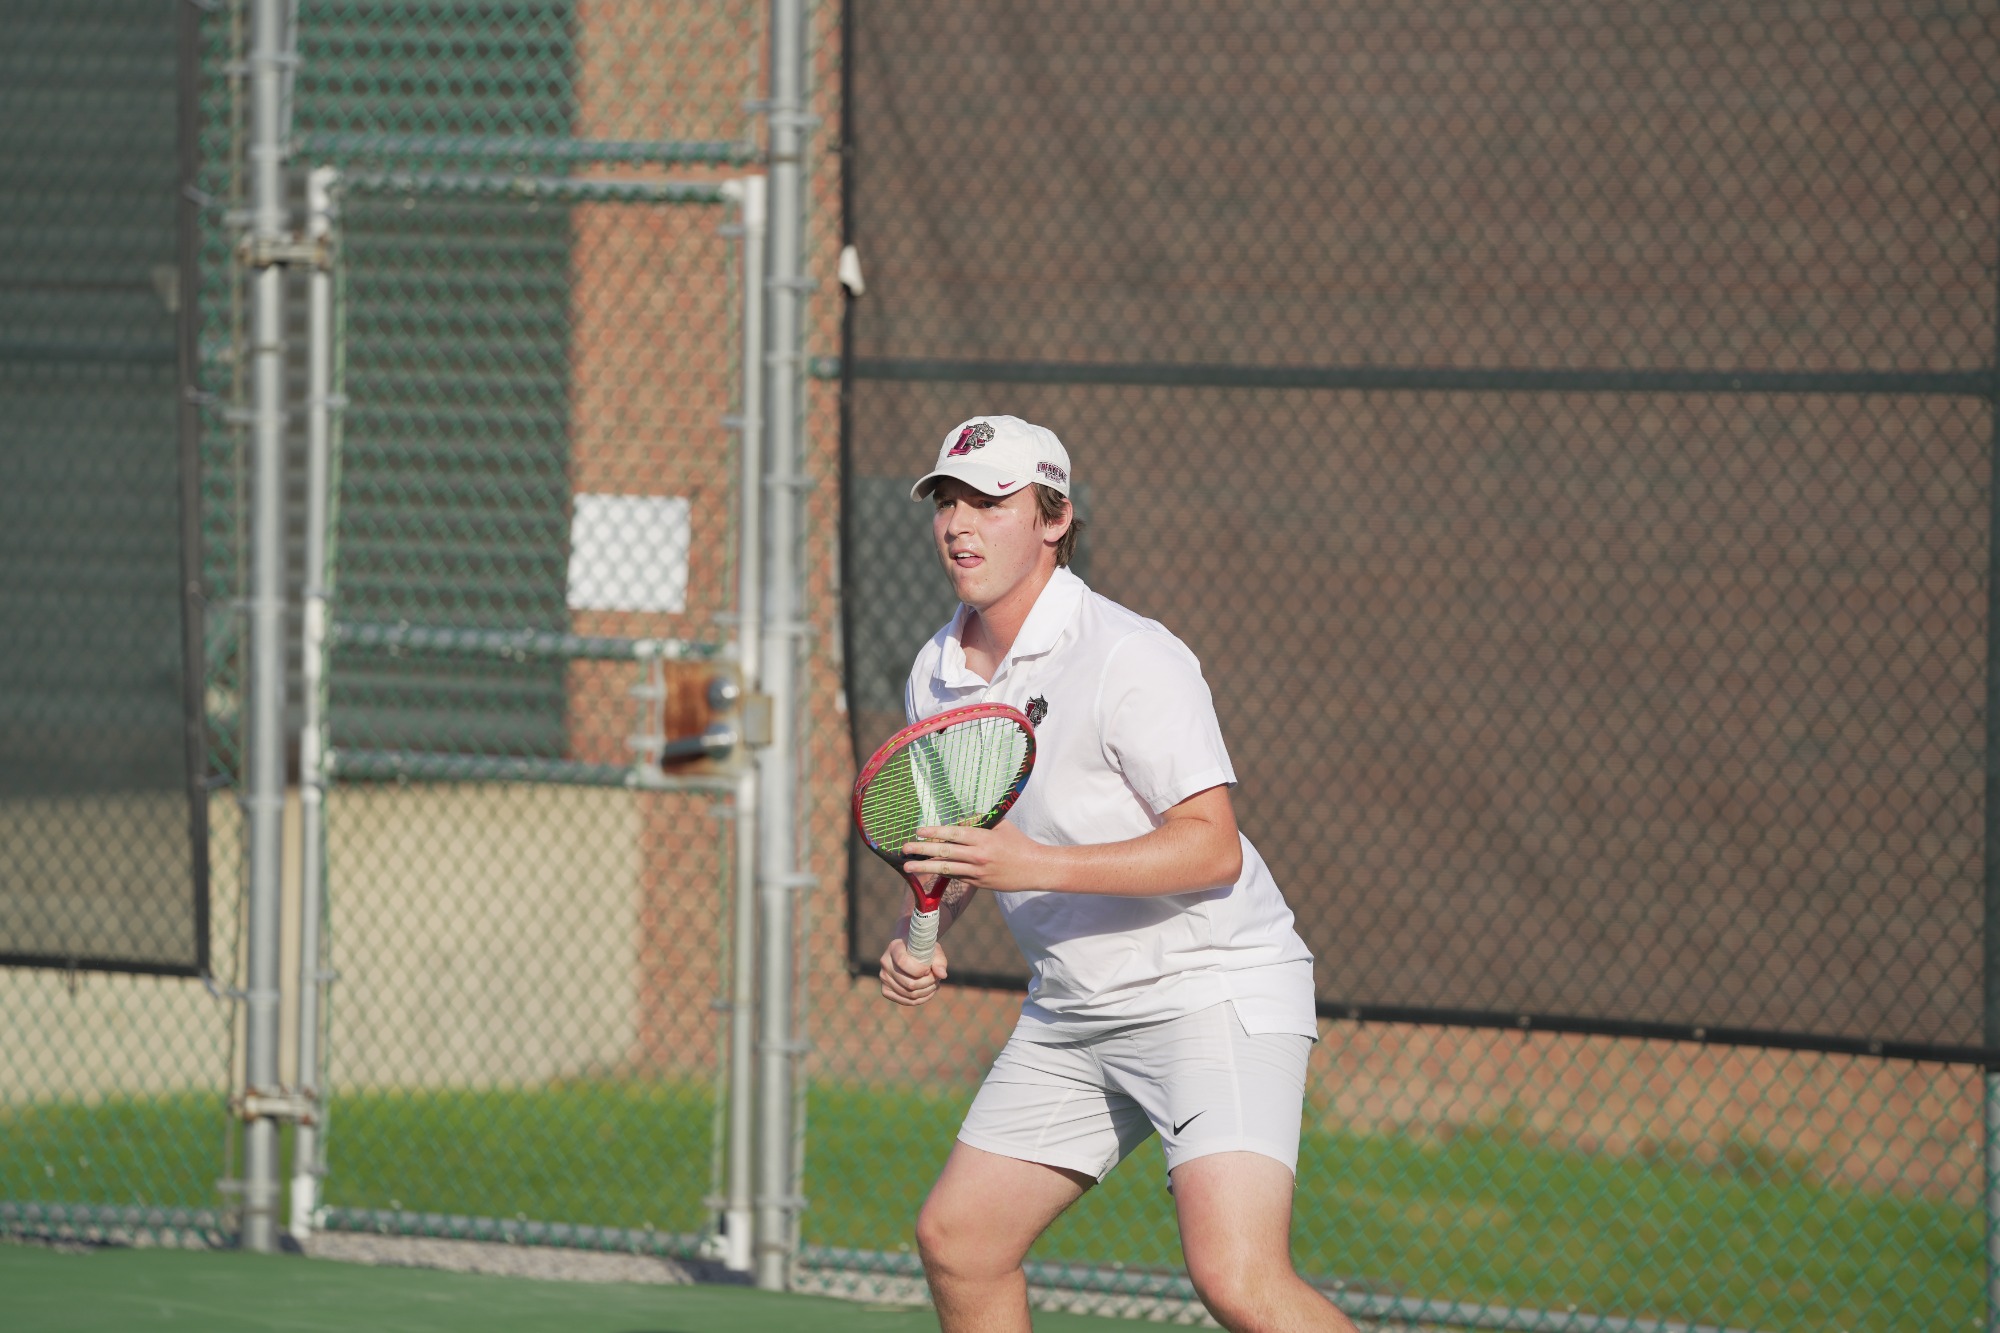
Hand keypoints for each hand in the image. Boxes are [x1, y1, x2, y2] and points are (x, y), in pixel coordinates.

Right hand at [879, 933, 947, 1006]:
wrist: (911, 952)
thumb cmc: (924, 950)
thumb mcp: (934, 950)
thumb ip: (939, 961)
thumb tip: (942, 975)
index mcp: (894, 947)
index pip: (903, 962)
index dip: (919, 970)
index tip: (929, 970)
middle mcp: (885, 962)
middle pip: (908, 983)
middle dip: (927, 983)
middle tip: (937, 979)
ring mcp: (884, 977)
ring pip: (908, 994)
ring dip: (926, 992)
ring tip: (935, 985)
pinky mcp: (886, 990)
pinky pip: (905, 1001)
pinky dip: (920, 1000)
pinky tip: (929, 992)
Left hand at [900, 821, 1052, 892]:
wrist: (1035, 868)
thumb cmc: (1018, 843)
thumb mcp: (1002, 826)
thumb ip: (981, 821)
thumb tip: (962, 819)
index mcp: (983, 838)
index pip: (953, 833)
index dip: (934, 832)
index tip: (919, 831)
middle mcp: (978, 855)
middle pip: (945, 852)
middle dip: (922, 850)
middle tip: (904, 848)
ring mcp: (977, 871)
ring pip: (946, 868)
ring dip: (924, 867)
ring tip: (907, 867)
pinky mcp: (979, 884)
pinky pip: (956, 877)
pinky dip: (941, 874)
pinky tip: (927, 872)